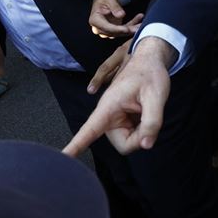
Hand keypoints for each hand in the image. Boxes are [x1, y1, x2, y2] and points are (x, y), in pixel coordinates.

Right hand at [63, 36, 175, 155]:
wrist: (149, 60)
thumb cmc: (150, 74)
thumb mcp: (156, 96)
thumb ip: (152, 121)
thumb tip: (146, 145)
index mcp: (109, 106)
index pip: (89, 131)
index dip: (76, 146)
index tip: (62, 158)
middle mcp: (108, 115)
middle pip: (124, 144)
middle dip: (140, 137)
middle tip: (150, 115)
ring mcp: (115, 119)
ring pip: (130, 141)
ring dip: (142, 131)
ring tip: (147, 110)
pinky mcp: (121, 121)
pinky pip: (133, 135)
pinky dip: (143, 128)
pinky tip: (145, 111)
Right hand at [89, 0, 144, 37]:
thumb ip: (114, 6)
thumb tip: (120, 15)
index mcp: (95, 20)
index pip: (106, 27)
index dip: (116, 29)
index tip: (126, 29)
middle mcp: (99, 27)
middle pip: (114, 32)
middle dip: (127, 31)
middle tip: (138, 28)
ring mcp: (107, 29)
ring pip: (120, 33)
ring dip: (132, 29)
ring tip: (141, 24)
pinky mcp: (115, 28)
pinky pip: (124, 29)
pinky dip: (132, 24)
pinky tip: (139, 18)